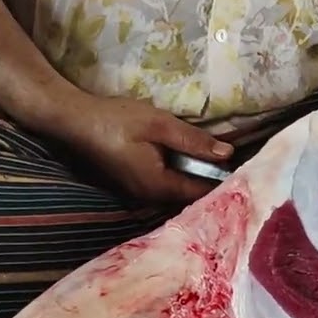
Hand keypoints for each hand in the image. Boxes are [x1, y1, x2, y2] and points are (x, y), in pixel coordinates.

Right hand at [53, 95, 233, 205]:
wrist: (71, 119)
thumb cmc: (114, 120)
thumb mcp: (158, 124)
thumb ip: (193, 141)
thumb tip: (227, 154)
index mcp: (159, 186)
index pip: (202, 194)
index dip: (224, 183)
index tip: (245, 170)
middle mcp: (149, 197)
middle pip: (190, 196)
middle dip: (212, 183)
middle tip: (234, 164)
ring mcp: (138, 193)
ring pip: (177, 191)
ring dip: (195, 178)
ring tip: (216, 161)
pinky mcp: (132, 184)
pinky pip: (164, 184)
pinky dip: (179, 174)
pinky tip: (188, 159)